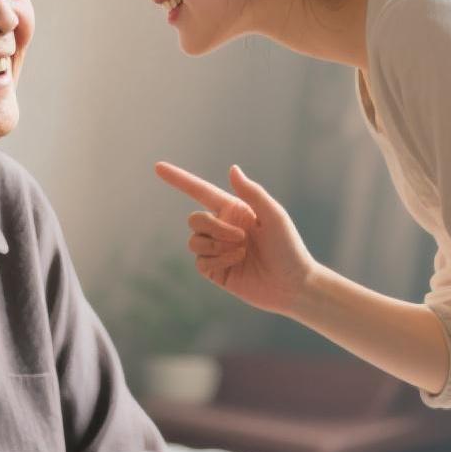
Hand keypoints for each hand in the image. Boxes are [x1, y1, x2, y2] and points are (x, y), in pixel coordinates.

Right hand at [156, 162, 316, 316]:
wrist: (292, 285)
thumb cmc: (288, 247)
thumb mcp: (273, 215)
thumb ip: (252, 192)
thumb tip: (232, 169)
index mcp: (234, 210)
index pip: (200, 191)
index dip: (179, 179)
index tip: (158, 167)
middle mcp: (222, 228)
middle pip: (194, 218)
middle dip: (214, 227)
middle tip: (242, 238)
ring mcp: (217, 250)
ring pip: (194, 241)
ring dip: (217, 245)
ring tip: (241, 252)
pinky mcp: (215, 271)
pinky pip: (200, 262)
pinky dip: (218, 260)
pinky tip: (238, 263)